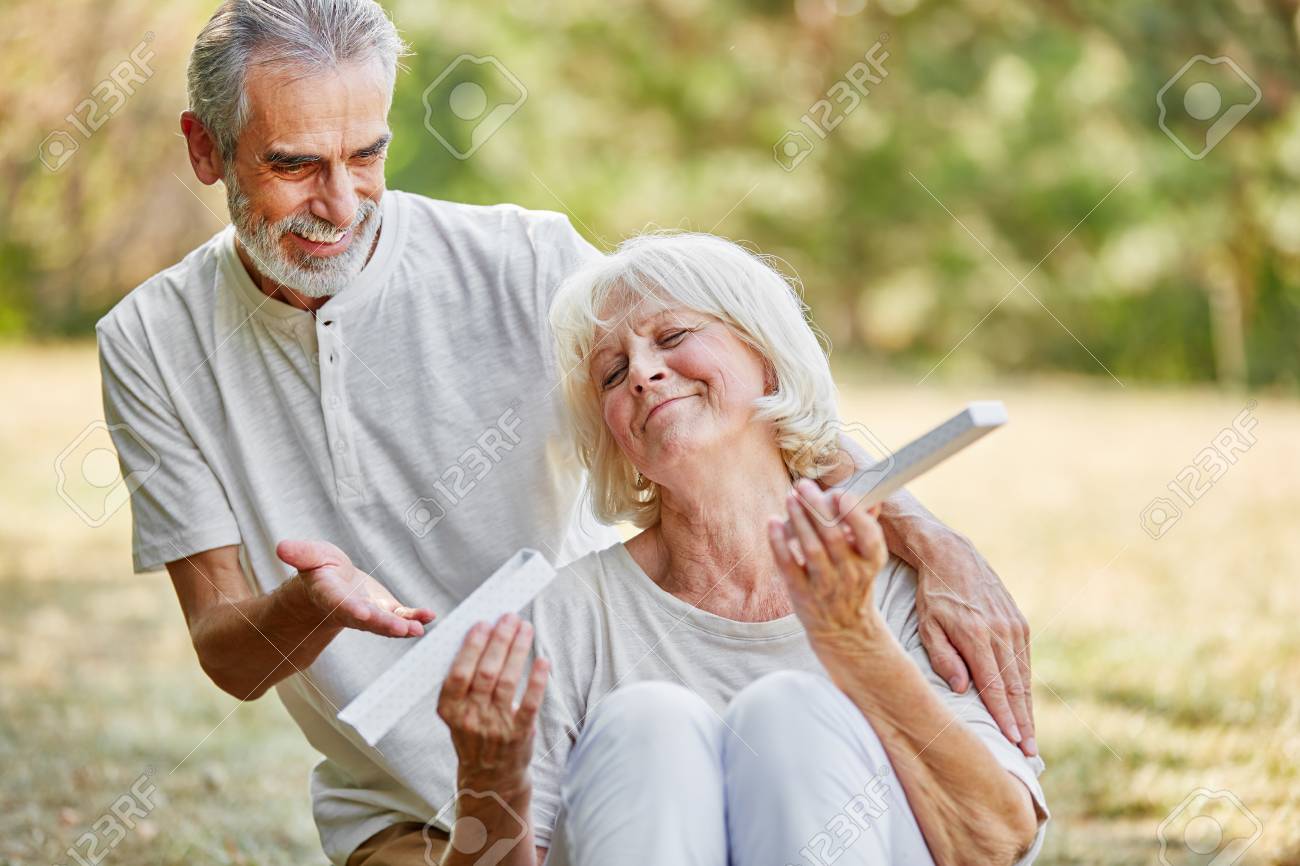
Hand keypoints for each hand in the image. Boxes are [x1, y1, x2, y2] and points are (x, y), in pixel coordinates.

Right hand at [276, 539, 434, 637]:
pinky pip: (402, 616)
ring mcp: (370, 614)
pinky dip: (415, 617)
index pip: (338, 603)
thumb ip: (300, 553)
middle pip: (366, 619)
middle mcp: (350, 610)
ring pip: (386, 622)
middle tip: (400, 629)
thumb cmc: (320, 569)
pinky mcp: (386, 612)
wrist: (333, 586)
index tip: (362, 613)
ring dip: (402, 627)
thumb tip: (281, 547)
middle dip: (383, 624)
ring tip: (417, 629)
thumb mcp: (310, 556)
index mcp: (329, 595)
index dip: (350, 608)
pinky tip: (429, 616)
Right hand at [438, 613, 548, 791]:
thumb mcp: (457, 712)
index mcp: (449, 710)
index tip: (482, 623)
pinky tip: (542, 660)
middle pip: (485, 672)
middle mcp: (470, 718)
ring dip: (518, 650)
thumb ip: (464, 682)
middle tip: (509, 618)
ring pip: (507, 681)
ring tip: (524, 628)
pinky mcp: (519, 734)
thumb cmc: (474, 734)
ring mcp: (495, 727)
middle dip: (499, 640)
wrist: (490, 778)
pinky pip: (530, 702)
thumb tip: (482, 637)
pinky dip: (537, 680)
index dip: (471, 647)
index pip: (458, 673)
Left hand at [769, 480, 887, 641]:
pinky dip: (779, 543)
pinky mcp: (801, 593)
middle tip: (803, 485)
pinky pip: (788, 565)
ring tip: (791, 498)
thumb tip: (868, 495)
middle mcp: (850, 573)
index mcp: (871, 561)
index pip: (869, 536)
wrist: (845, 629)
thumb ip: (865, 527)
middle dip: (817, 507)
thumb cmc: (854, 582)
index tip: (840, 493)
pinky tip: (773, 523)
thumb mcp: (868, 559)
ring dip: (799, 520)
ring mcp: (825, 585)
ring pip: (810, 548)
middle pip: (833, 536)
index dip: (855, 514)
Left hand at [893, 526, 1035, 756]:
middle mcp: (1000, 631)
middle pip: (1014, 686)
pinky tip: (1024, 706)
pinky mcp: (1019, 622)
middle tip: (1028, 753)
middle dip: (1022, 722)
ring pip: (1023, 676)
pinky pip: (1024, 661)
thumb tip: (961, 688)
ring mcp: (1014, 625)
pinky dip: (1025, 685)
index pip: (993, 685)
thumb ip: (943, 657)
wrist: (952, 556)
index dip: (1003, 716)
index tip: (1012, 740)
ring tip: (1029, 738)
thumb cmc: (933, 595)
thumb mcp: (927, 624)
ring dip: (1027, 708)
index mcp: (976, 634)